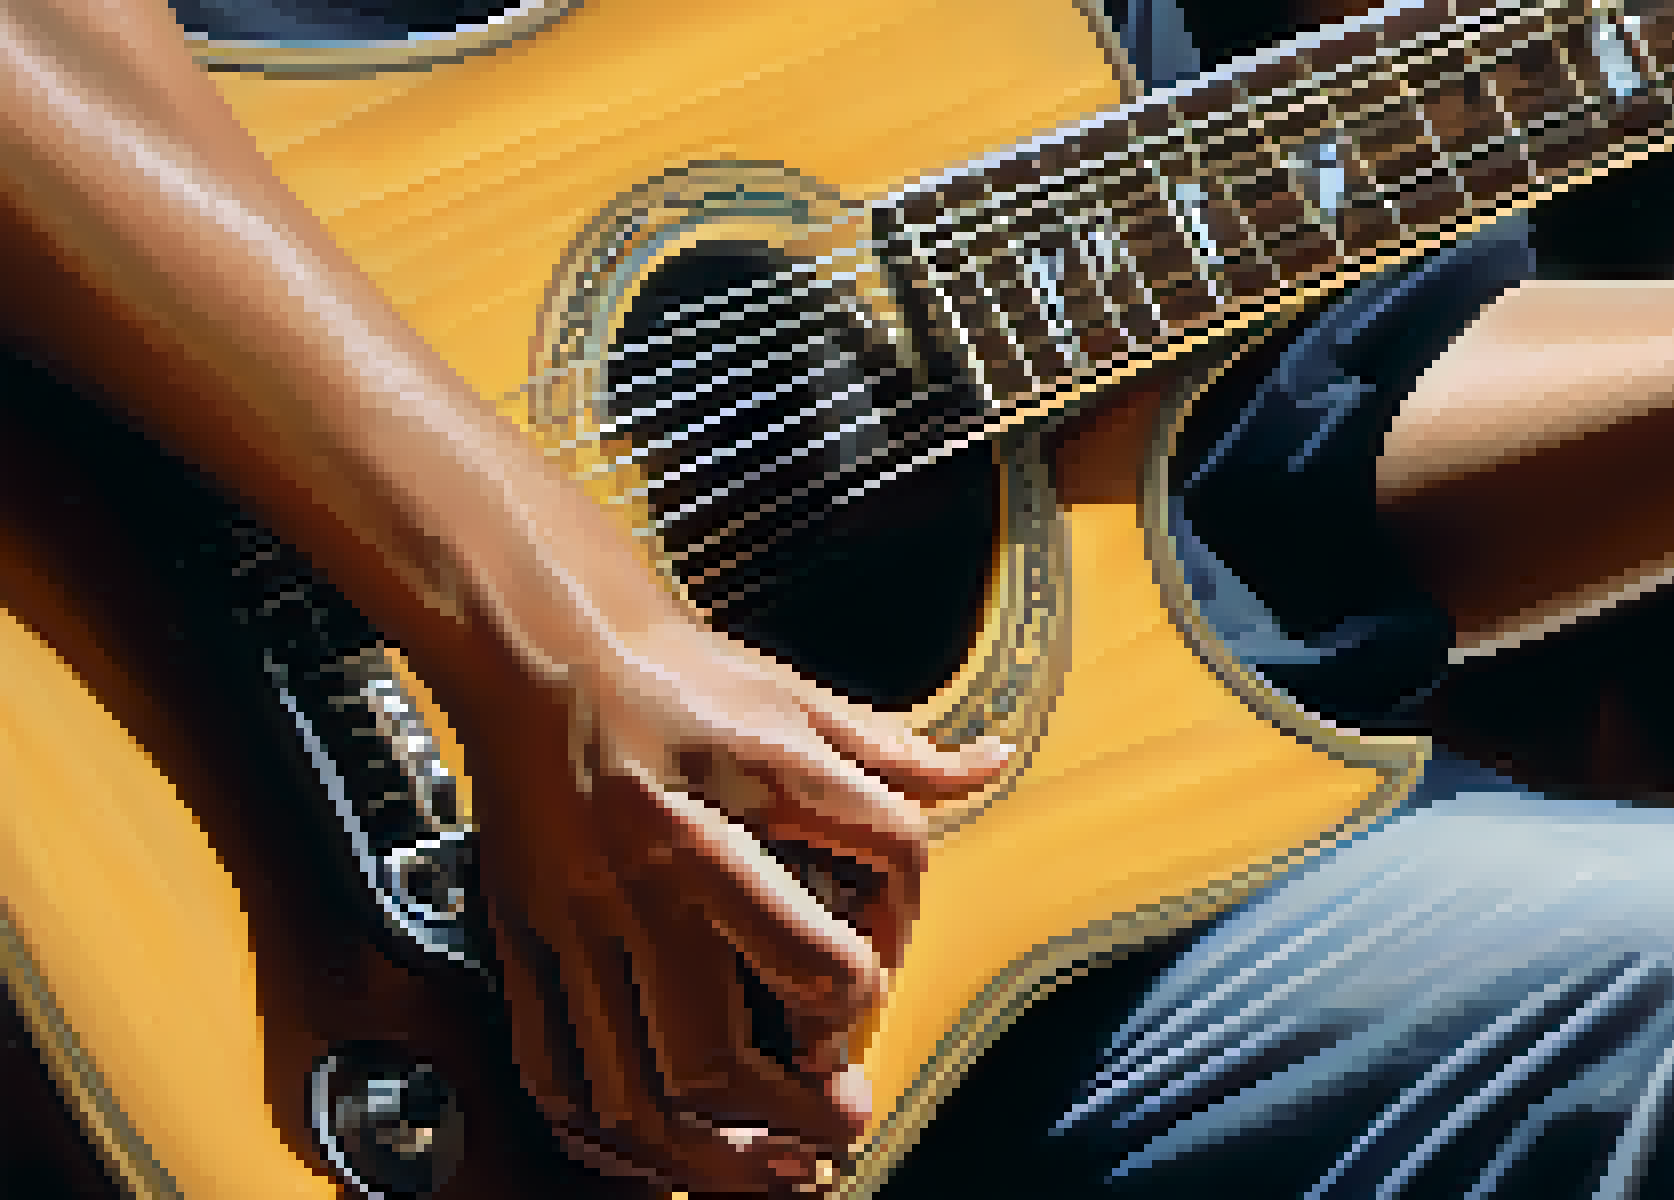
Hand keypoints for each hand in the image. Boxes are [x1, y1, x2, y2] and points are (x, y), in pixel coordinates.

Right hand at [463, 613, 1011, 1193]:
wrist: (537, 642)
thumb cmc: (671, 670)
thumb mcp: (792, 696)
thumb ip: (894, 752)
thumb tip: (990, 762)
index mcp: (746, 772)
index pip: (883, 852)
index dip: (906, 920)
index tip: (886, 960)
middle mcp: (663, 849)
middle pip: (735, 1026)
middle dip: (805, 1096)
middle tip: (844, 1120)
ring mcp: (585, 906)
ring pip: (648, 1077)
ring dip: (721, 1146)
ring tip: (778, 1167)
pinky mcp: (528, 935)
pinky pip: (560, 1068)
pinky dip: (611, 1134)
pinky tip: (666, 1149)